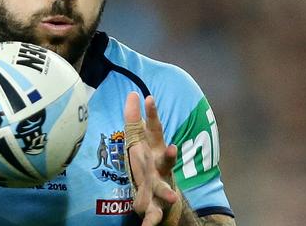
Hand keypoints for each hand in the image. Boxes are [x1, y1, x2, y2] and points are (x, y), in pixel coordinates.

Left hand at [124, 92, 178, 225]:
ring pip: (164, 189)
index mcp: (155, 151)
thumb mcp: (139, 141)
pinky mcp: (154, 206)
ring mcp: (160, 187)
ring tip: (173, 196)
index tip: (149, 97)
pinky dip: (150, 222)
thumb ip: (134, 118)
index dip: (152, 114)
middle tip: (172, 148)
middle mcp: (160, 169)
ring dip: (168, 192)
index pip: (155, 131)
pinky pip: (152, 216)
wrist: (161, 198)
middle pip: (166, 161)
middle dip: (170, 155)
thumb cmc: (148, 164)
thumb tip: (133, 93)